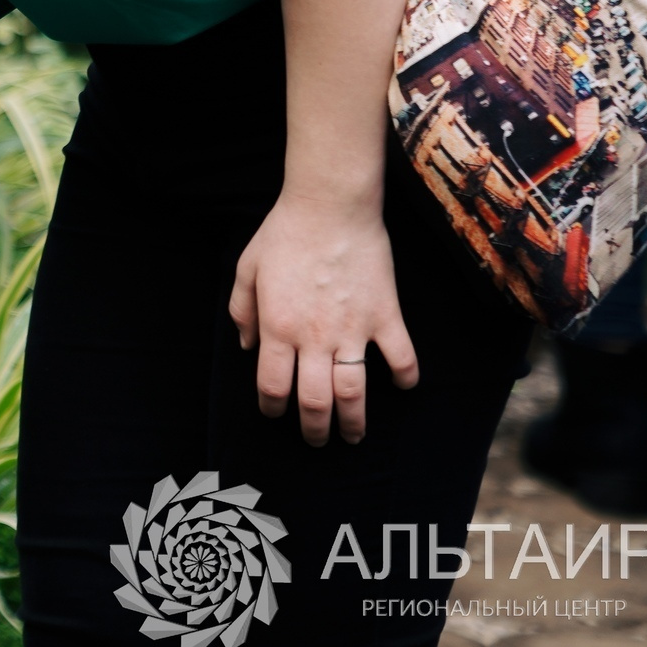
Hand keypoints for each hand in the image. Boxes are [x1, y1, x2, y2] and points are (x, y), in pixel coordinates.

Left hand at [228, 194, 419, 445]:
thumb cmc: (284, 234)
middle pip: (313, 401)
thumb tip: (245, 347)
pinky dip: (405, 377)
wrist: (330, 206)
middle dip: (314, 429)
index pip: (272, 386)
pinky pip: (401, 358)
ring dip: (354, 421)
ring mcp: (353, 329)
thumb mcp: (246, 269)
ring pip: (354, 392)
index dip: (272, 408)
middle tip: (316, 440)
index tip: (275, 414)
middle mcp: (314, 337)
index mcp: (276, 327)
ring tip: (353, 436)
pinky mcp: (386, 316)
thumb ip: (241, 311)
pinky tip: (403, 386)